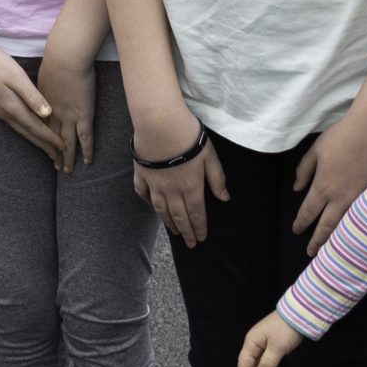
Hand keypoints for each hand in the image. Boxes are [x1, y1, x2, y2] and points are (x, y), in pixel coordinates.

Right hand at [0, 35, 63, 160]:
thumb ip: (31, 96)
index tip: (64, 147)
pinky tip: (27, 127)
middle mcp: (4, 112)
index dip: (50, 138)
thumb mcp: (15, 76)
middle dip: (43, 144)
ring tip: (45, 146)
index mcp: (12, 106)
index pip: (36, 128)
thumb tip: (47, 115)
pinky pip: (14, 122)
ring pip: (20, 129)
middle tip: (57, 156)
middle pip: (28, 133)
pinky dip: (25, 128)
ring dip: (34, 138)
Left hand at [35, 50, 96, 173]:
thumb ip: (44, 87)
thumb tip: (45, 91)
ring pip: (67, 142)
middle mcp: (54, 114)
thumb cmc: (55, 61)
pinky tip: (86, 161)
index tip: (43, 147)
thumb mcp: (43, 75)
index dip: (43, 138)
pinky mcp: (84, 114)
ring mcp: (69, 116)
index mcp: (44, 104)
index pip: (43, 126)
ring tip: (66, 170)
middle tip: (55, 166)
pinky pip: (85, 138)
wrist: (65, 57)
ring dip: (66, 157)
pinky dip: (86, 150)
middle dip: (53, 153)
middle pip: (52, 138)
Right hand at [132, 101, 227, 247]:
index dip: (199, 228)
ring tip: (174, 232)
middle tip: (189, 244)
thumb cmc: (188, 137)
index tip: (201, 239)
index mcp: (191, 187)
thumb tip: (225, 198)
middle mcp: (171, 190)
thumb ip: (217, 179)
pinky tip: (151, 206)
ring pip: (161, 209)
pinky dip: (146, 202)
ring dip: (168, 223)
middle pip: (179, 216)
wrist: (160, 123)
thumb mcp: (210, 156)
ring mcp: (154, 183)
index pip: (196, 214)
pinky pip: (142, 193)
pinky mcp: (141, 173)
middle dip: (186, 232)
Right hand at [237, 312, 303, 366]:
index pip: (244, 366)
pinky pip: (266, 360)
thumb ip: (267, 364)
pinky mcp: (271, 344)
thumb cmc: (286, 329)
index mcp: (251, 343)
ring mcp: (262, 344)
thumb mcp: (277, 348)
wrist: (299, 314)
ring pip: (258, 365)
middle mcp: (254, 343)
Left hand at [290, 92, 366, 251]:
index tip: (296, 231)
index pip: (308, 212)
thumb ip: (304, 170)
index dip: (301, 223)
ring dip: (338, 239)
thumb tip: (296, 188)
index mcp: (323, 186)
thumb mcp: (315, 150)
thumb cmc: (343, 136)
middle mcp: (341, 197)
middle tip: (311, 253)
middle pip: (327, 226)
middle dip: (318, 242)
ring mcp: (361, 197)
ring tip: (332, 250)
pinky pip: (364, 216)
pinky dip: (358, 227)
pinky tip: (357, 234)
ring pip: (347, 225)